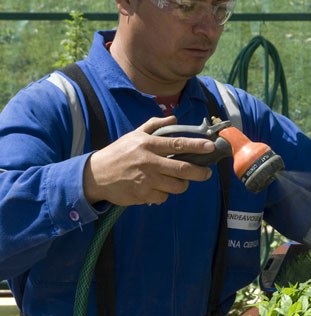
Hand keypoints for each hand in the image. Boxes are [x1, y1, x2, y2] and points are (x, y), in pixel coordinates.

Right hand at [83, 116, 215, 205]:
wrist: (95, 176)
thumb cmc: (119, 153)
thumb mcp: (134, 135)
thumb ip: (155, 125)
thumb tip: (174, 118)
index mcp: (148, 144)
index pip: (178, 144)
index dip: (197, 145)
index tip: (211, 147)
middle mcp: (148, 162)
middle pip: (182, 169)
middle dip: (200, 172)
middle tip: (206, 173)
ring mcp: (146, 180)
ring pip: (176, 186)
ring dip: (181, 185)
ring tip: (179, 180)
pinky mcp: (142, 195)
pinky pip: (163, 197)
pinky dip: (164, 194)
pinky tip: (157, 188)